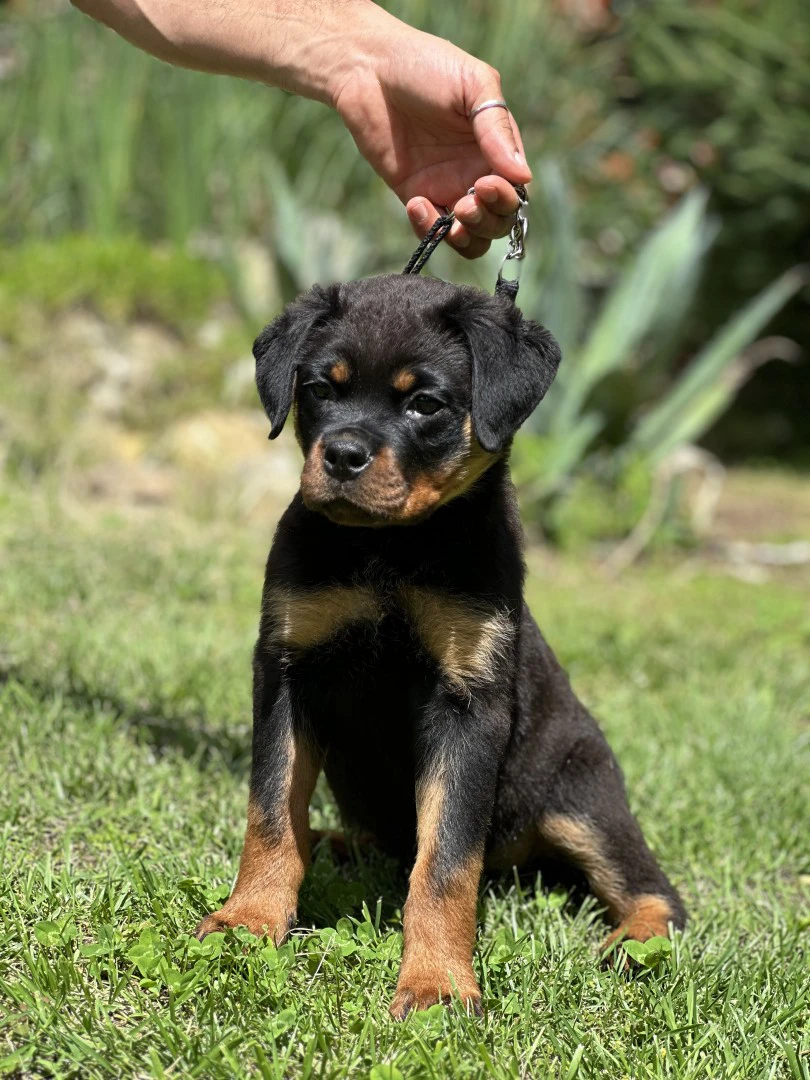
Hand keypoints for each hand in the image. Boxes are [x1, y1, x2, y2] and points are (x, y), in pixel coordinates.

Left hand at [333, 20, 531, 258]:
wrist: (369, 69)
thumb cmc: (426, 65)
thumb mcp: (472, 85)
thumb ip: (497, 129)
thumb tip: (523, 176)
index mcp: (497, 147)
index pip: (515, 191)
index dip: (505, 198)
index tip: (485, 184)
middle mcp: (476, 172)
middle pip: (497, 221)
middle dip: (488, 222)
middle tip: (465, 207)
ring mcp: (446, 187)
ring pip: (470, 236)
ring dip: (466, 237)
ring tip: (451, 217)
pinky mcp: (416, 197)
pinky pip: (432, 231)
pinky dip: (429, 229)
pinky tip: (416, 204)